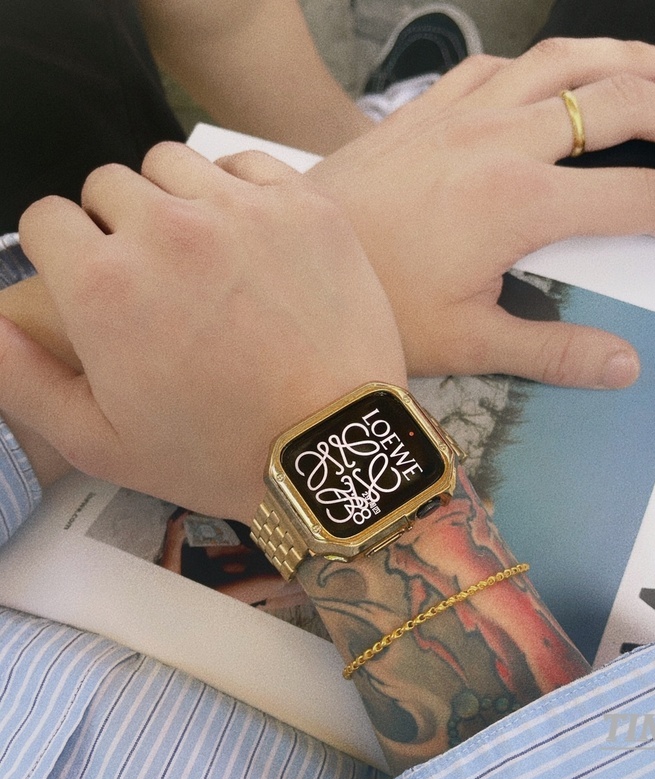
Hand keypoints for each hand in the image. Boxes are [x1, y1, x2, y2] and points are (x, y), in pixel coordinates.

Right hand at [0, 143, 404, 520]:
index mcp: (104, 285)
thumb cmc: (222, 453)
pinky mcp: (303, 206)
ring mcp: (241, 210)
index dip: (61, 252)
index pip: (45, 219)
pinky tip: (249, 235)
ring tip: (200, 253)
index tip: (91, 281)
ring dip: (171, 198)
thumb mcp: (102, 443)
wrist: (337, 448)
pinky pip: (244, 164)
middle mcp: (166, 230)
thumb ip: (22, 377)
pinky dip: (236, 189)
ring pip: (171, 164)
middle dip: (115, 227)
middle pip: (106, 186)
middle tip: (155, 280)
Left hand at [294, 39, 654, 387]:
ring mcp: (459, 115)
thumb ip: (553, 351)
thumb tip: (622, 365)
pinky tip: (557, 70)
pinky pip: (499, 65)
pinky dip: (543, 61)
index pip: (637, 199)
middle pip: (619, 104)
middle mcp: (497, 142)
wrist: (288, 258)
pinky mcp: (425, 110)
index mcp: (517, 203)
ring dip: (627, 58)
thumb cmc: (368, 304)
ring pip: (564, 61)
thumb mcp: (466, 341)